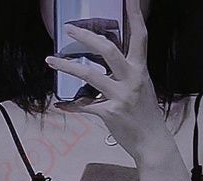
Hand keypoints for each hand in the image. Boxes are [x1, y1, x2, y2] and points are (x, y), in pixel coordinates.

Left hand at [45, 0, 175, 164]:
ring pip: (90, 75)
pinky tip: (61, 104)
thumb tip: (108, 65)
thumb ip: (127, 74)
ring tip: (51, 60)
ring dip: (67, 66)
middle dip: (86, 37)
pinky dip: (71, 105)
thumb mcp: (141, 88)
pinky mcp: (110, 114)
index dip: (135, 16)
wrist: (152, 143)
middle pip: (108, 50)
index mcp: (140, 70)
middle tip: (68, 30)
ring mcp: (120, 96)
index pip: (139, 37)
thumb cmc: (145, 116)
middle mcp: (131, 80)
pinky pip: (85, 106)